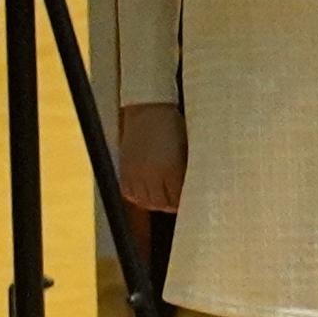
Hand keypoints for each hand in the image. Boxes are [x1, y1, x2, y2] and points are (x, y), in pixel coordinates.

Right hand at [115, 102, 184, 218]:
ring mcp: (135, 174)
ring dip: (157, 203)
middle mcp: (150, 175)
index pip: (178, 199)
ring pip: (146, 202)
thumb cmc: (174, 128)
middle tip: (179, 203)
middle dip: (172, 205)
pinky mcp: (124, 171)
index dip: (186, 203)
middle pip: (162, 204)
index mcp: (170, 170)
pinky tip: (148, 194)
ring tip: (165, 200)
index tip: (192, 203)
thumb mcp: (187, 150)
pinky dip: (140, 198)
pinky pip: (130, 194)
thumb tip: (193, 189)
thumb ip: (187, 172)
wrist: (148, 111)